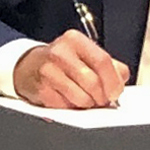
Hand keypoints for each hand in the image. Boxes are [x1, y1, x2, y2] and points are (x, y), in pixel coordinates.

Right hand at [14, 30, 130, 108]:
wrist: (28, 66)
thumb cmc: (62, 61)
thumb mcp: (85, 54)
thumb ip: (109, 65)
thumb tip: (121, 80)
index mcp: (75, 40)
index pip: (102, 61)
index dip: (113, 81)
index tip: (117, 92)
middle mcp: (60, 53)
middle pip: (92, 82)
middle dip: (102, 97)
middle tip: (103, 101)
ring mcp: (48, 72)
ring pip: (80, 97)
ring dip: (88, 105)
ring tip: (88, 100)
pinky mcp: (41, 90)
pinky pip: (65, 107)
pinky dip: (72, 108)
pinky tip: (71, 101)